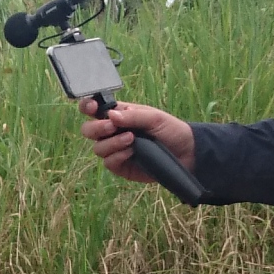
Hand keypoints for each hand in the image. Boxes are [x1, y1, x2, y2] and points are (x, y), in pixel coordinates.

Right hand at [80, 103, 197, 182]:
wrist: (186, 152)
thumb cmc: (171, 130)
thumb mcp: (154, 117)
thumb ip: (132, 115)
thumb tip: (110, 115)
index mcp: (119, 115)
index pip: (94, 109)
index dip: (87, 106)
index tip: (92, 107)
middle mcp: (113, 132)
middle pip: (88, 130)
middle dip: (96, 128)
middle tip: (112, 127)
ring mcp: (116, 150)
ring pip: (97, 148)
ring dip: (111, 143)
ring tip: (131, 140)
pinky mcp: (121, 166)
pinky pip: (109, 162)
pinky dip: (118, 156)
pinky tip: (131, 152)